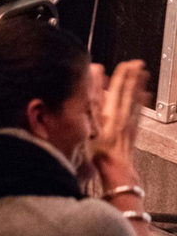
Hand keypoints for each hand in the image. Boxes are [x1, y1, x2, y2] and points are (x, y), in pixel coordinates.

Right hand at [89, 60, 147, 188]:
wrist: (117, 172)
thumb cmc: (100, 153)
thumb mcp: (90, 127)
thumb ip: (92, 106)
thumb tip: (93, 90)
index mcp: (113, 114)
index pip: (118, 89)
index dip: (122, 76)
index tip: (126, 63)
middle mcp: (124, 117)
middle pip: (129, 92)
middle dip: (133, 77)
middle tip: (138, 63)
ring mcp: (130, 124)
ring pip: (136, 100)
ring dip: (140, 86)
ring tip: (144, 74)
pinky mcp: (133, 132)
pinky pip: (139, 112)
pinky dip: (142, 103)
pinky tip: (145, 98)